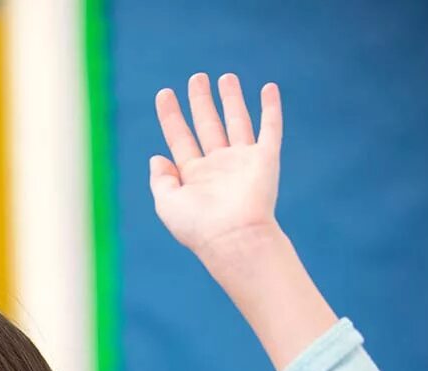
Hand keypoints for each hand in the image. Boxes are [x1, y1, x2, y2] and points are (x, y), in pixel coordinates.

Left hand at [151, 72, 282, 259]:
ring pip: (236, 121)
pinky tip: (269, 88)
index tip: (163, 93)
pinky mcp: (266, 159)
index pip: (179, 137)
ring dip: (232, 99)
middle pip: (207, 125)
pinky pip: (270, 128)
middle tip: (197, 77)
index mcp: (192, 175)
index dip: (170, 115)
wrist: (233, 237)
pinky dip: (271, 108)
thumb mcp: (166, 203)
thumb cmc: (197, 226)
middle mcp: (217, 165)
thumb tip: (156, 157)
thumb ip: (159, 180)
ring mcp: (242, 161)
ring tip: (226, 76)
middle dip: (201, 101)